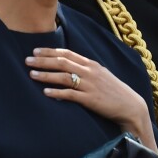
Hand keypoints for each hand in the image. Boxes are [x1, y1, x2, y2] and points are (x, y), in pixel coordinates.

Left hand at [26, 47, 150, 134]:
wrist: (130, 106)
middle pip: (62, 62)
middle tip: (27, 60)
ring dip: (46, 75)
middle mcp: (90, 72)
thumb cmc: (113, 91)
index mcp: (91, 64)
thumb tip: (67, 67)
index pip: (67, 53)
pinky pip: (70, 95)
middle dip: (43, 60)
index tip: (35, 51)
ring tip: (31, 74)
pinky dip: (57, 93)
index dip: (50, 51)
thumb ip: (85, 69)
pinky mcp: (90, 99)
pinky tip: (46, 93)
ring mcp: (90, 85)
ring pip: (63, 77)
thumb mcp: (100, 75)